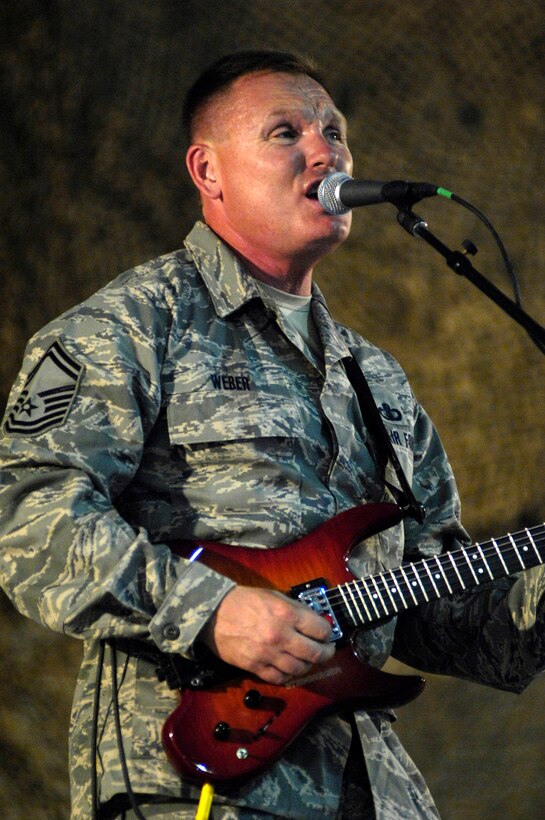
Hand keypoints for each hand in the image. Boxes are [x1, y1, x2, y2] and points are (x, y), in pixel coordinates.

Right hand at [200, 586, 334, 683]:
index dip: (328, 632)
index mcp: (287, 614)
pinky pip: (279, 678)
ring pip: (299, 669)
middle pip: (315, 653)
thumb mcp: (274, 596)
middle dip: (326, 653)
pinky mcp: (255, 667)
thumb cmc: (244, 601)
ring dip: (308, 665)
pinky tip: (290, 669)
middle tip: (327, 651)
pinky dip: (288, 676)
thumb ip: (295, 609)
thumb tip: (315, 620)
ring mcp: (268, 654)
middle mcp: (280, 636)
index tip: (328, 634)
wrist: (214, 613)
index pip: (320, 629)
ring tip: (308, 660)